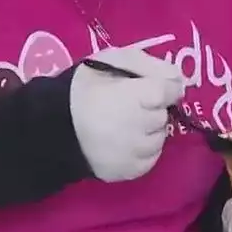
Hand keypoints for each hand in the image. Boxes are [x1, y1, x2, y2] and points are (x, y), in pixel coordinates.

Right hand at [69, 47, 184, 181]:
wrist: (52, 128)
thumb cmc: (83, 88)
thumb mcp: (112, 61)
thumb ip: (148, 65)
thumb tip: (179, 79)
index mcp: (136, 96)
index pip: (170, 91)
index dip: (163, 89)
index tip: (150, 90)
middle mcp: (140, 126)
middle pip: (163, 115)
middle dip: (151, 110)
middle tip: (128, 107)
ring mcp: (135, 152)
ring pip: (159, 138)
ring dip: (149, 131)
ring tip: (124, 125)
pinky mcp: (129, 171)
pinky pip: (150, 159)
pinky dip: (143, 150)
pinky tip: (123, 142)